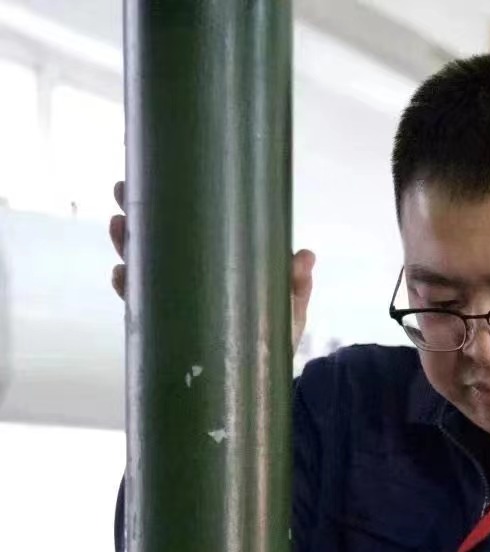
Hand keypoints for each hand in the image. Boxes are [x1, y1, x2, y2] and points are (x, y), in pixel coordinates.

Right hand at [108, 180, 315, 355]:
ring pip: (141, 266)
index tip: (149, 172)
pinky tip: (122, 276)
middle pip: (153, 238)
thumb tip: (305, 256)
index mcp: (215, 261)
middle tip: (122, 193)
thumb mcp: (289, 305)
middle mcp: (190, 277)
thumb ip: (296, 283)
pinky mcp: (167, 328)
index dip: (163, 198)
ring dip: (125, 245)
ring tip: (121, 229)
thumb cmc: (275, 333)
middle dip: (134, 212)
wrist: (266, 378)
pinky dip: (128, 289)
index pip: (185, 225)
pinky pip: (140, 305)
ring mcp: (176, 301)